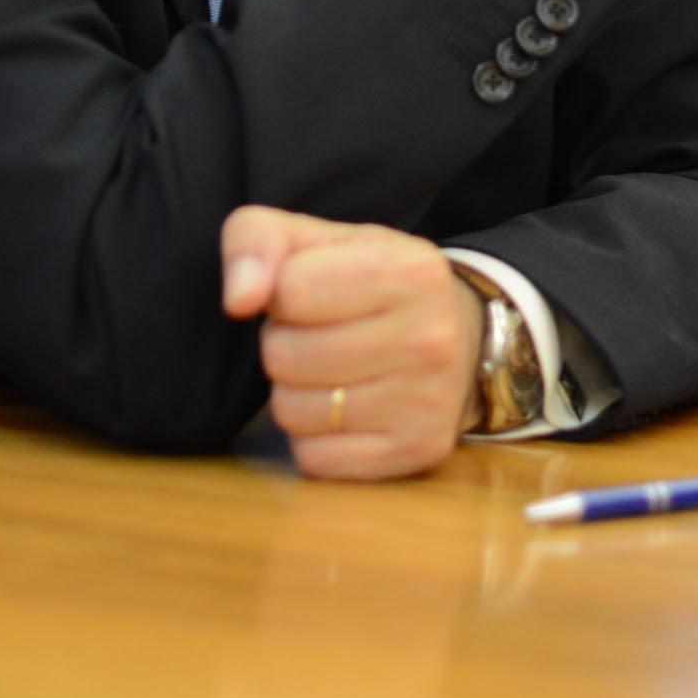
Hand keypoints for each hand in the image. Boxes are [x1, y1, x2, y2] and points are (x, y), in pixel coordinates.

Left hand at [221, 205, 483, 479]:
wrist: (459, 336)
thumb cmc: (372, 280)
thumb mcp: (319, 239)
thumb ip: (257, 240)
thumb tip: (237, 299)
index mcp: (409, 270)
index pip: (291, 289)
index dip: (281, 294)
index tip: (307, 293)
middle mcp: (429, 337)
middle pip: (284, 355)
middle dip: (283, 343)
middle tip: (317, 334)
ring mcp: (427, 402)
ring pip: (291, 411)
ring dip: (293, 391)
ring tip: (328, 369)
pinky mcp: (416, 453)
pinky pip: (313, 459)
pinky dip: (312, 437)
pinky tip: (342, 409)